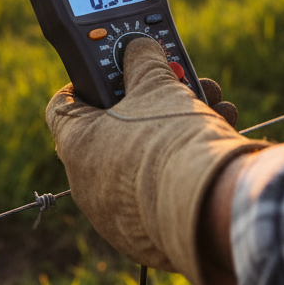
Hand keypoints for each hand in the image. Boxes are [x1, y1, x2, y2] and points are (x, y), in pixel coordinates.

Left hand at [45, 38, 265, 284]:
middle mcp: (89, 185)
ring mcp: (119, 216)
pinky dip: (186, 163)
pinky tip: (219, 136)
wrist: (213, 207)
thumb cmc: (172, 140)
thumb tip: (139, 49)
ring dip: (178, 124)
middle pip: (114, 127)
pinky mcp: (151, 235)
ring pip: (145, 156)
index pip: (65, 104)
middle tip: (176, 79)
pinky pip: (163, 188)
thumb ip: (142, 60)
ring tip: (212, 103)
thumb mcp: (157, 84)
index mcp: (77, 146)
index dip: (89, 78)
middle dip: (150, 98)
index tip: (117, 66)